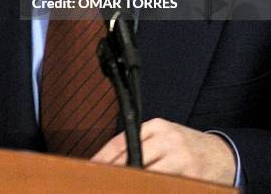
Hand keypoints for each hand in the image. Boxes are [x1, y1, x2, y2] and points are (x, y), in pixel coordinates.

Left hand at [91, 118, 235, 185]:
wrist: (223, 155)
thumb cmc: (186, 147)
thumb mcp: (164, 137)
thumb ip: (140, 144)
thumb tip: (108, 162)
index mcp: (157, 127)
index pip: (122, 142)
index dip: (103, 158)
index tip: (90, 171)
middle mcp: (167, 139)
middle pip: (131, 159)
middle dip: (114, 174)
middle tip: (101, 184)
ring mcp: (180, 158)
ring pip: (146, 175)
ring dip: (131, 184)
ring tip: (117, 187)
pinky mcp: (192, 176)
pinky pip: (165, 186)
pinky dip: (150, 188)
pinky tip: (143, 190)